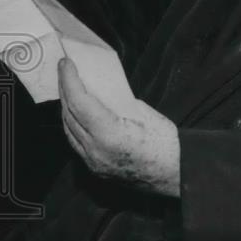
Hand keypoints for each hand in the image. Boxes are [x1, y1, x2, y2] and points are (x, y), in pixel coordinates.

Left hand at [58, 57, 180, 196]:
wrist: (175, 176)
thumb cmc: (167, 145)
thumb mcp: (145, 114)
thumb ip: (119, 105)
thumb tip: (104, 94)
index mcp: (109, 134)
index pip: (79, 102)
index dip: (69, 80)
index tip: (66, 64)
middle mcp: (96, 150)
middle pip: (69, 114)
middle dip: (65, 90)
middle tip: (65, 71)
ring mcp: (94, 162)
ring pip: (69, 129)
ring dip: (67, 107)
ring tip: (69, 89)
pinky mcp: (95, 168)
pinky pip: (76, 142)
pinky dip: (73, 124)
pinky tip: (76, 113)